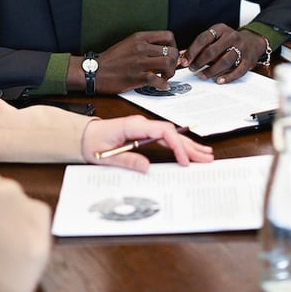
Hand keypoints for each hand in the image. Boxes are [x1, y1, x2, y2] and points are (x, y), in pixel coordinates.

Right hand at [68, 31, 178, 93]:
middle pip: (172, 51)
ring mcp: (139, 62)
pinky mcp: (136, 77)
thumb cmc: (112, 59)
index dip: (174, 46)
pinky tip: (162, 86)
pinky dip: (163, 85)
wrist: (95, 71)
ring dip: (171, 73)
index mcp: (140, 37)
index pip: (168, 36)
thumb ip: (146, 45)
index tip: (171, 54)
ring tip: (165, 77)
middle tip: (169, 68)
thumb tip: (165, 51)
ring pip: (168, 64)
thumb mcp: (129, 44)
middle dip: (174, 62)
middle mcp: (141, 48)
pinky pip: (157, 80)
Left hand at [81, 115, 213, 172]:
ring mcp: (144, 128)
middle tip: (206, 158)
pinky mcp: (144, 133)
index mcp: (134, 125)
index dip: (176, 144)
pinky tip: (189, 151)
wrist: (84, 135)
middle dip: (189, 145)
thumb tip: (147, 167)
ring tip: (205, 154)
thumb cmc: (93, 142)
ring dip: (188, 145)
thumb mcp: (106, 155)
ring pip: (171, 135)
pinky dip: (178, 145)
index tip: (184, 160)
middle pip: (171, 132)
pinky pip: (165, 138)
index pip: (162, 130)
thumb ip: (127, 160)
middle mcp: (142, 124)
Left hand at [177, 25, 267, 83]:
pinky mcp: (248, 60)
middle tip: (192, 69)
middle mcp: (231, 37)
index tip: (185, 60)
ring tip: (203, 75)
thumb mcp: (215, 37)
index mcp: (220, 29)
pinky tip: (219, 80)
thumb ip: (201, 46)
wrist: (252, 41)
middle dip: (200, 62)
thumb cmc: (229, 41)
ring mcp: (241, 48)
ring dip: (211, 70)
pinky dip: (228, 77)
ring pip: (225, 61)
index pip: (203, 39)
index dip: (192, 51)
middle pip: (213, 51)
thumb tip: (183, 56)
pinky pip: (238, 70)